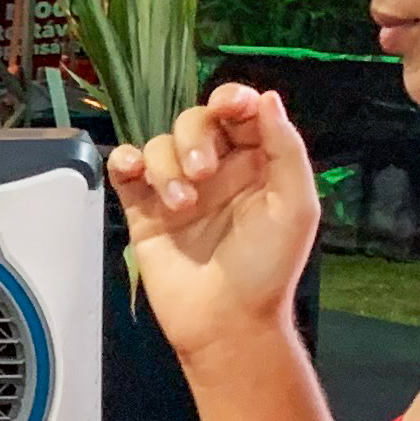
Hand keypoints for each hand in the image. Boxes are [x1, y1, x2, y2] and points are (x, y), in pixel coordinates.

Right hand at [106, 83, 319, 367]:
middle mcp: (216, 171)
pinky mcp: (144, 211)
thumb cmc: (267, 270)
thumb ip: (285, 149)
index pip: (238, 115)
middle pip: (193, 121)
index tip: (230, 105)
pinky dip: (125, 161)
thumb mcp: (294, 206)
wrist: (226, 323)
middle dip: (194, 139)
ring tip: (180, 204)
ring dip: (165, 165)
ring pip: (158, 145)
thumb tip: (267, 98)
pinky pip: (125, 170)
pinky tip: (133, 173)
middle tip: (202, 176)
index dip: (232, 100)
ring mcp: (177, 189)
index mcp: (255, 165)